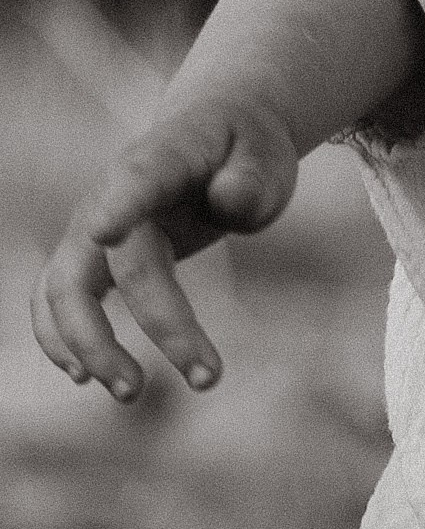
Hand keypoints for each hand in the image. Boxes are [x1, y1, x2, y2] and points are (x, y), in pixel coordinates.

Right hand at [32, 98, 301, 401]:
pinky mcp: (87, 254)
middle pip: (116, 259)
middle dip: (155, 319)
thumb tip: (229, 203)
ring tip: (132, 394)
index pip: (138, 179)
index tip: (103, 228)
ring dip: (90, 344)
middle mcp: (113, 194)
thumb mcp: (266, 155)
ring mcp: (91, 225)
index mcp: (162, 159)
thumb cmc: (244, 150)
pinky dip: (59, 337)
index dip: (120, 202)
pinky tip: (82, 378)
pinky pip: (55, 298)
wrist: (211, 135)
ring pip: (66, 287)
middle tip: (207, 379)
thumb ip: (252, 179)